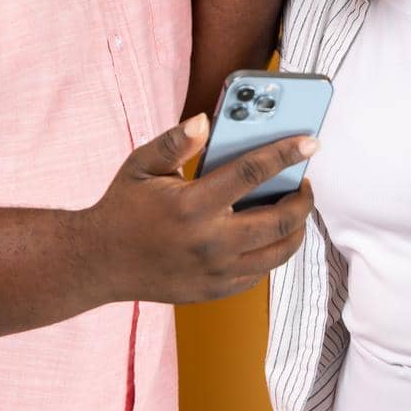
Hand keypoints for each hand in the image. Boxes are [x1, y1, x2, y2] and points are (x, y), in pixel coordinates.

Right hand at [82, 113, 316, 303]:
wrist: (99, 263)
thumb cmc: (122, 207)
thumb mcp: (142, 165)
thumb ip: (176, 141)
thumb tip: (206, 120)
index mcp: (192, 206)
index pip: (252, 173)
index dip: (285, 154)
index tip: (310, 142)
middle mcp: (209, 242)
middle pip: (279, 220)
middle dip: (303, 198)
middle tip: (304, 182)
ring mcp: (215, 272)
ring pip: (278, 252)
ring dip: (296, 228)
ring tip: (294, 208)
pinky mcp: (216, 290)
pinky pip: (261, 272)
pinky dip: (274, 251)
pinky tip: (270, 233)